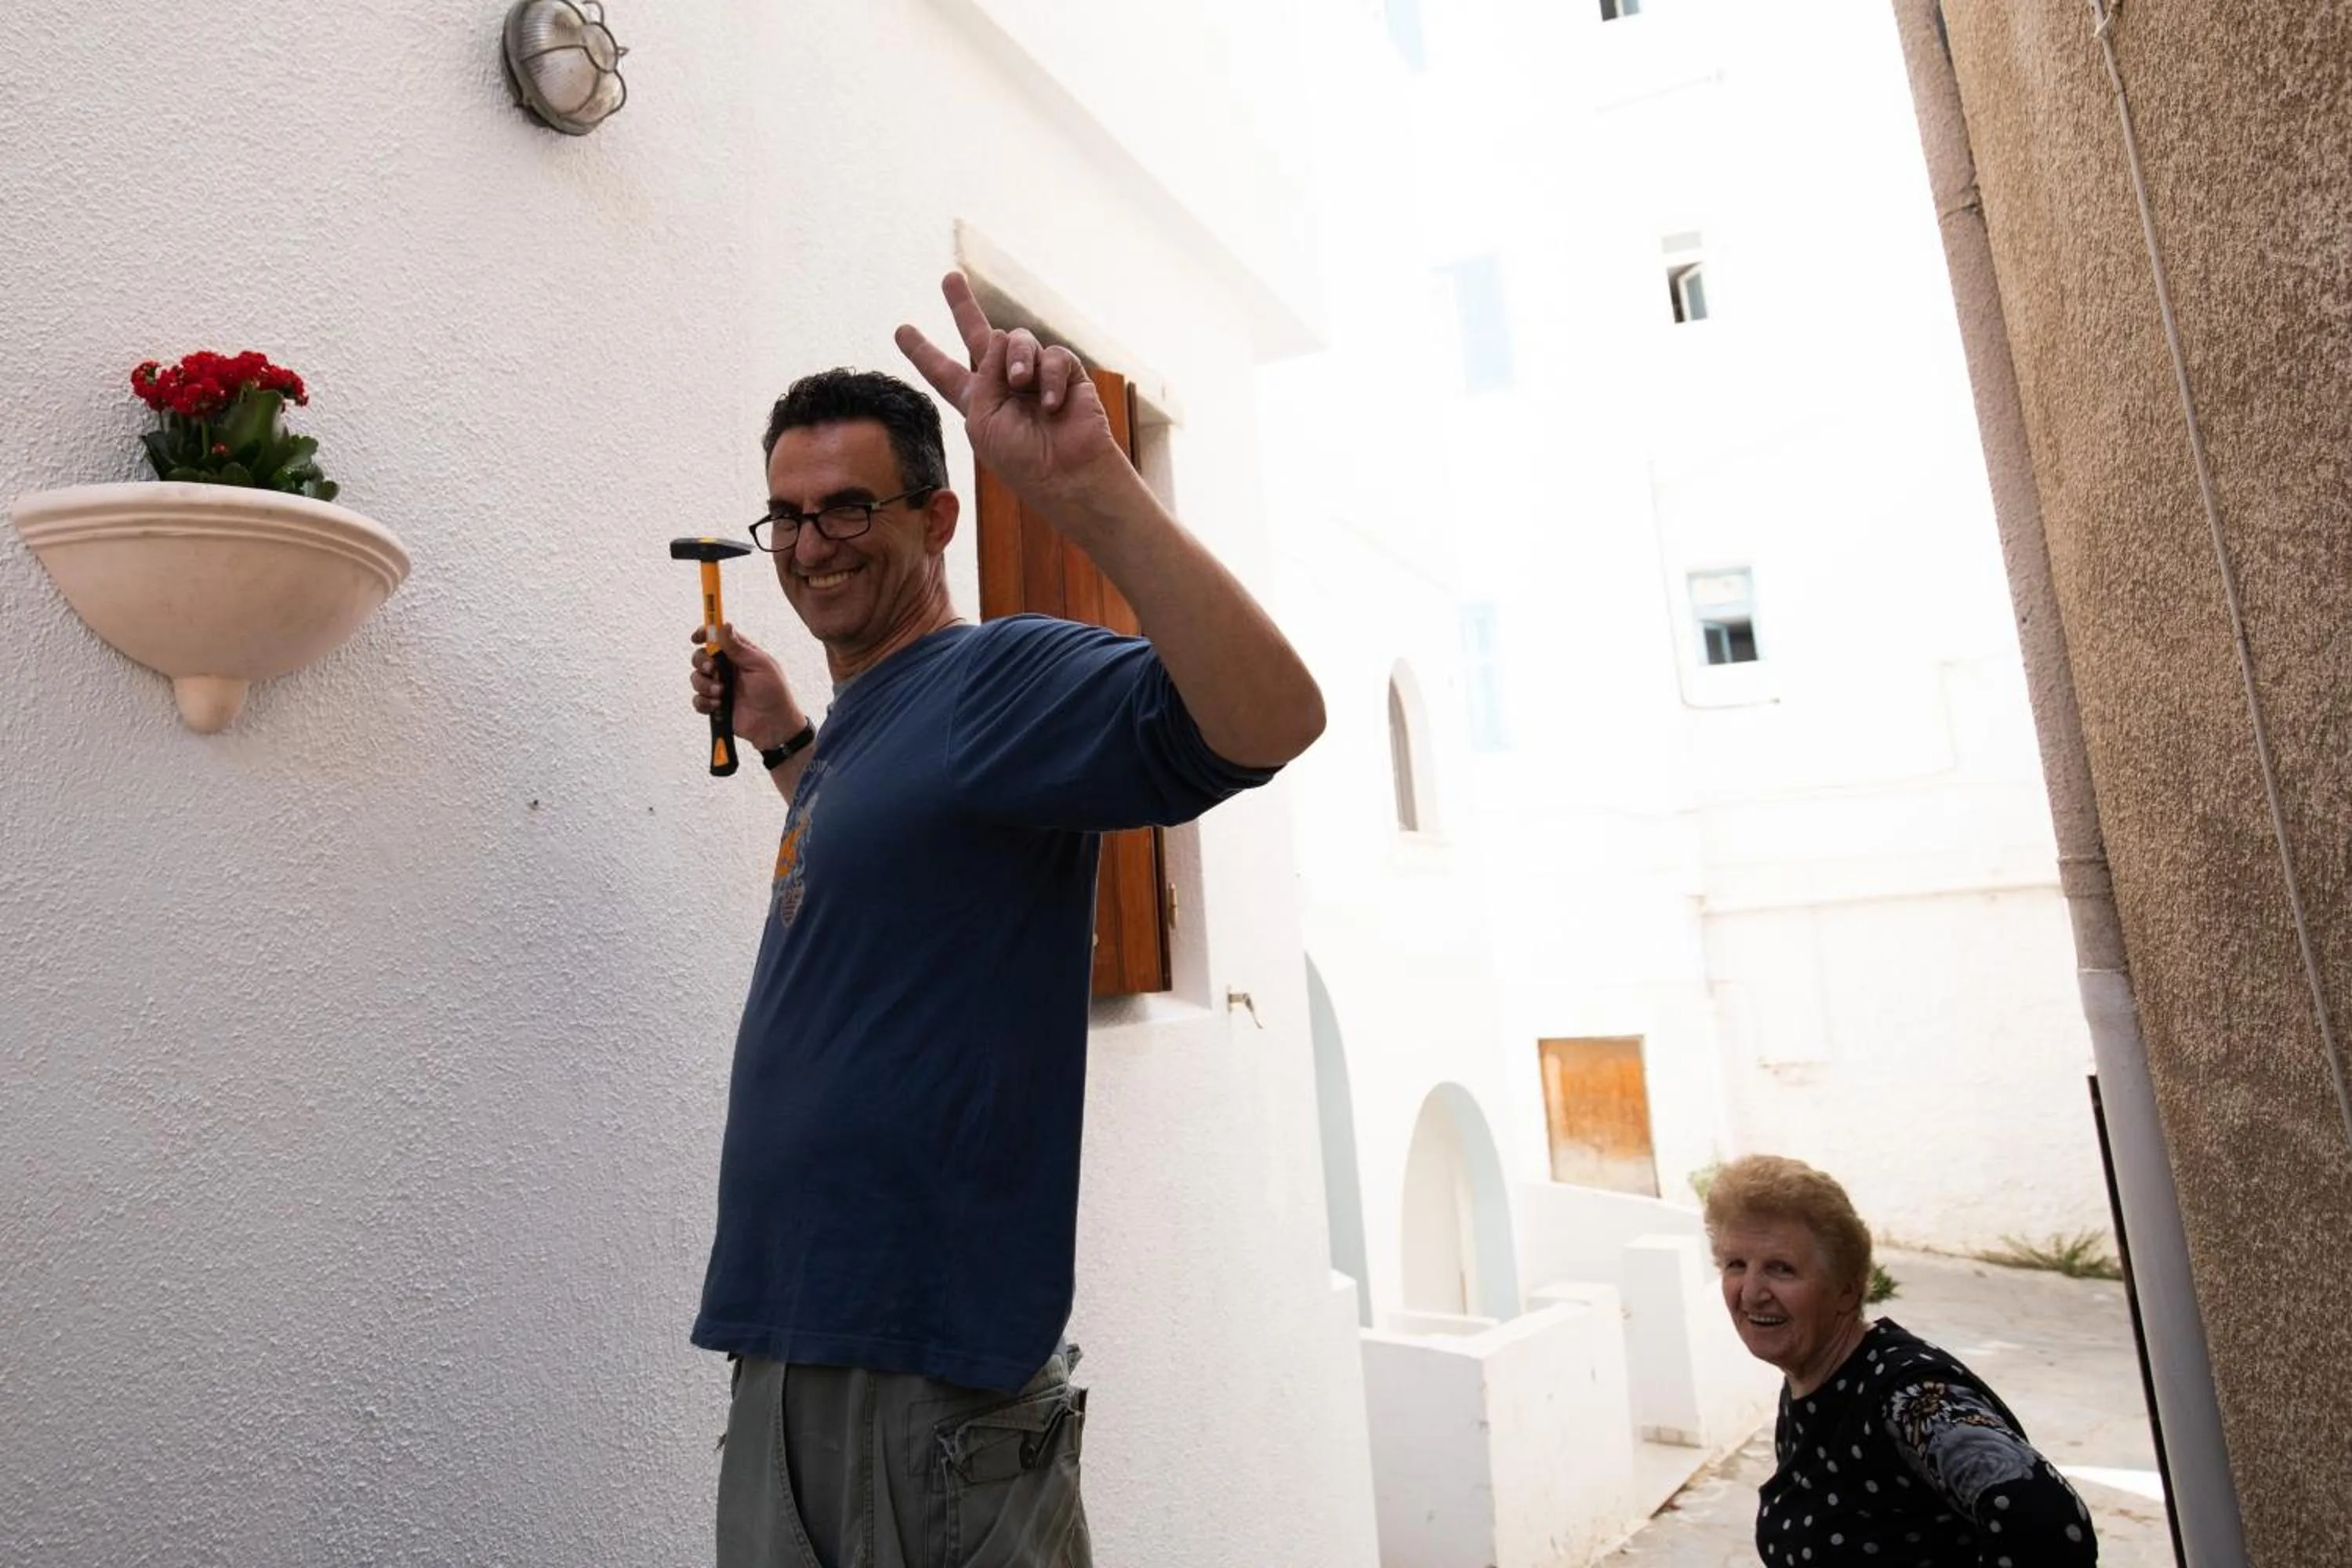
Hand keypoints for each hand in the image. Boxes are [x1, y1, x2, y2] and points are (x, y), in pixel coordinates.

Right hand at [691, 622, 803, 747]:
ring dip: (705, 685)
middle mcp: (727, 668)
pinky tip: (718, 706)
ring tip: (721, 694)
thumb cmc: (774, 693)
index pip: (717, 637)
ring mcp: (719, 686)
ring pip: (696, 678)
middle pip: (700, 656)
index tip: (696, 637)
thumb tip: (724, 625)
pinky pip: (697, 700)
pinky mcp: (714, 705)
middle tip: (713, 670)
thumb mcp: (760, 665)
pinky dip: (703, 702)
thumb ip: (738, 648)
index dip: (704, 634)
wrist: (774, 725)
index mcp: (739, 654)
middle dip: (702, 662)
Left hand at [894, 272, 1126, 517]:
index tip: (901, 330)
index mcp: (977, 401)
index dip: (923, 352)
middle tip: (949, 278)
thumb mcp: (983, 420)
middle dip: (962, 306)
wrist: (1068, 475)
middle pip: (980, 337)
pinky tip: (1052, 404)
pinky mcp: (1068, 376)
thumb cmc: (1022, 459)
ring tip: (1022, 384)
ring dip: (1019, 359)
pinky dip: (1051, 377)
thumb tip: (1002, 334)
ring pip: (1019, 341)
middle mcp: (1004, 384)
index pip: (944, 371)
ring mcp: (1036, 378)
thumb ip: (983, 375)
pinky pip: (1054, 356)